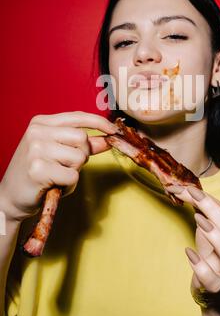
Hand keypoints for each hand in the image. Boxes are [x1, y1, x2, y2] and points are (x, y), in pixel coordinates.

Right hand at [0, 111, 118, 221]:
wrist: (10, 198)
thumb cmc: (37, 174)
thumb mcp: (58, 153)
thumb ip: (81, 145)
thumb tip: (106, 139)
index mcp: (41, 123)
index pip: (77, 117)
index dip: (99, 123)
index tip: (113, 131)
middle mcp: (37, 132)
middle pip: (82, 138)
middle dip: (83, 155)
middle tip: (67, 167)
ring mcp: (36, 149)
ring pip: (79, 157)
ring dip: (74, 172)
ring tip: (57, 177)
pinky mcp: (37, 169)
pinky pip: (72, 176)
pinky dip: (68, 186)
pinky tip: (54, 186)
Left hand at [167, 184, 219, 315]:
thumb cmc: (215, 255)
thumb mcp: (210, 231)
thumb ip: (202, 211)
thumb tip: (183, 187)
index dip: (205, 198)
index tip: (184, 188)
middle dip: (212, 210)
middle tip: (191, 197)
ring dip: (212, 234)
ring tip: (197, 220)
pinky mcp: (217, 287)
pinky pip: (211, 277)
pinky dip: (199, 264)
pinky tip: (190, 253)